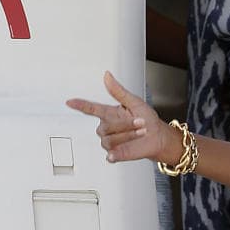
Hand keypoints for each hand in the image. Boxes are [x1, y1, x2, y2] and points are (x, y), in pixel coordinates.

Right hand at [66, 72, 180, 164]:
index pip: (91, 109)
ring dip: (127, 135)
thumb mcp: (134, 102)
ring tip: (141, 131)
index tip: (70, 102)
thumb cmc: (149, 120)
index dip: (80, 105)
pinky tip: (120, 150)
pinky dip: (116, 152)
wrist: (158, 138)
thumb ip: (118, 91)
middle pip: (104, 126)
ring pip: (108, 139)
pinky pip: (110, 153)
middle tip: (140, 122)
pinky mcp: (116, 153)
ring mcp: (111, 141)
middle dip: (124, 124)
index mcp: (110, 113)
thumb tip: (107, 76)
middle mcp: (108, 127)